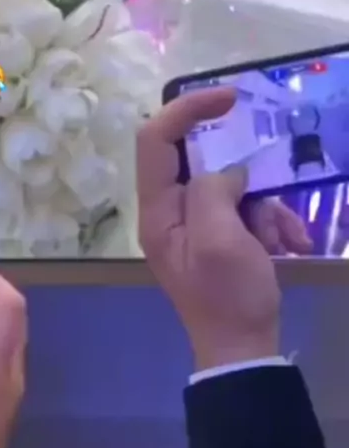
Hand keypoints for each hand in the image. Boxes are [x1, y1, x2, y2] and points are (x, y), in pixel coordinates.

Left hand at [137, 88, 311, 370]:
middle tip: (267, 196)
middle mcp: (171, 211)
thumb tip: (227, 174)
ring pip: (233, 186)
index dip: (186, 109)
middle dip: (244, 176)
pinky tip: (291, 246)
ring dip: (266, 206)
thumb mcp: (219, 240)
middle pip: (200, 161)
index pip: (155, 140)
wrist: (243, 349)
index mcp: (158, 210)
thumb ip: (214, 192)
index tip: (229, 98)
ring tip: (284, 240)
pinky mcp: (223, 236)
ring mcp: (198, 224)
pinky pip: (248, 210)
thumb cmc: (227, 297)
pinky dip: (272, 223)